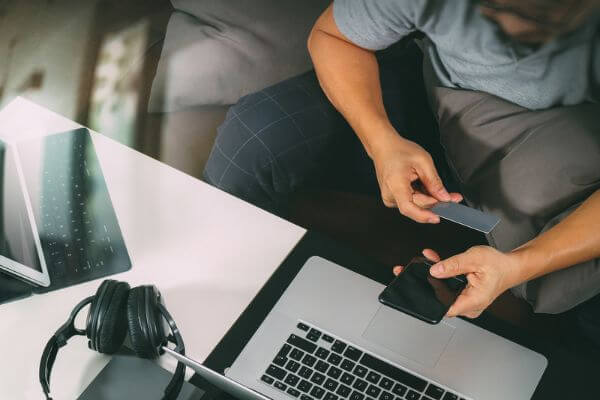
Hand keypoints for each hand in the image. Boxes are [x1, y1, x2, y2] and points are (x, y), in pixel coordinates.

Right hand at [371, 132, 461, 223]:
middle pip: (417, 206)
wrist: (384, 147)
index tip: (438, 217)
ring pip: (416, 205)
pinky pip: (411, 201)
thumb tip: (444, 197)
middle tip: (454, 197)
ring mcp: (390, 198)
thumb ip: (434, 182)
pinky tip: (427, 187)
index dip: (424, 215)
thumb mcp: (423, 161)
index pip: (409, 208)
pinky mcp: (393, 198)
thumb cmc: (399, 151)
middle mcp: (390, 195)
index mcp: (395, 184)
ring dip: (430, 199)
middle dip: (436, 203)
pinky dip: (423, 196)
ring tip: (440, 190)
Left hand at [393, 246, 521, 317]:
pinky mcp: (462, 296)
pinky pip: (446, 288)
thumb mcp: (474, 258)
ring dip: (432, 277)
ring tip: (420, 262)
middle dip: (425, 283)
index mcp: (473, 301)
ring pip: (442, 292)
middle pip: (440, 299)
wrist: (510, 267)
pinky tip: (432, 262)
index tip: (415, 287)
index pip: (444, 308)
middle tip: (410, 270)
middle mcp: (468, 306)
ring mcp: (465, 302)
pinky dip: (440, 276)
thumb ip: (453, 265)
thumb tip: (435, 270)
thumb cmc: (498, 265)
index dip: (428, 298)